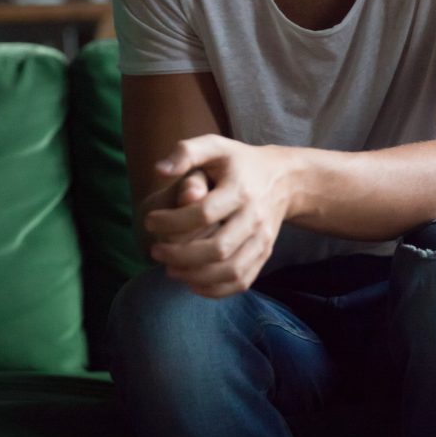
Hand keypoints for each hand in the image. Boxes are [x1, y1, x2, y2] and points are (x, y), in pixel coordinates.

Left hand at [144, 135, 293, 297]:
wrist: (284, 179)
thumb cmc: (239, 162)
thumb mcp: (215, 147)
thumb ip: (186, 152)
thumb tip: (159, 169)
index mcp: (240, 190)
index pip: (203, 213)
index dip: (171, 222)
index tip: (150, 220)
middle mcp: (255, 217)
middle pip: (218, 248)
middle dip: (180, 255)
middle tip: (155, 251)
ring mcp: (263, 239)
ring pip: (231, 270)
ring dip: (196, 276)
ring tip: (170, 269)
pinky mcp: (265, 254)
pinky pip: (242, 281)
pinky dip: (215, 289)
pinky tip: (192, 283)